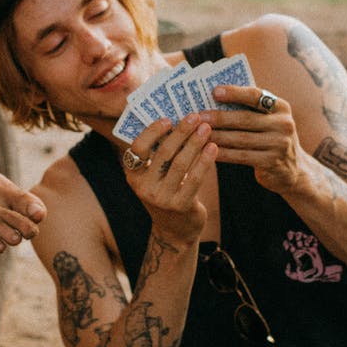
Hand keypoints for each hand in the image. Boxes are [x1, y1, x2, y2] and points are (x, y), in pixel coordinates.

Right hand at [123, 118, 214, 242]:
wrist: (175, 229)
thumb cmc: (168, 191)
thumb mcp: (156, 175)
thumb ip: (160, 153)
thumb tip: (179, 119)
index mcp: (133, 175)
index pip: (138, 147)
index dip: (153, 131)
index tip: (169, 119)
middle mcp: (143, 187)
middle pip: (164, 152)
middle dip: (182, 132)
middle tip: (196, 117)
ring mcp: (161, 198)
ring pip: (180, 163)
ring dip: (195, 143)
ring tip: (206, 129)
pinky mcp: (180, 206)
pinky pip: (195, 178)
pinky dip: (205, 160)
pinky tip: (213, 148)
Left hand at [193, 83, 302, 191]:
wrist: (293, 170)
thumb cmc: (270, 137)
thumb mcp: (268, 120)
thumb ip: (249, 109)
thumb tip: (214, 98)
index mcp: (281, 107)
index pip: (256, 96)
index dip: (235, 93)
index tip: (215, 91)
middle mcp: (284, 124)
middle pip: (246, 119)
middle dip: (220, 117)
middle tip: (199, 116)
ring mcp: (280, 144)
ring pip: (241, 139)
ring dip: (218, 136)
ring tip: (199, 134)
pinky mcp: (272, 163)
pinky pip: (242, 157)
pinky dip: (224, 154)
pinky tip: (209, 151)